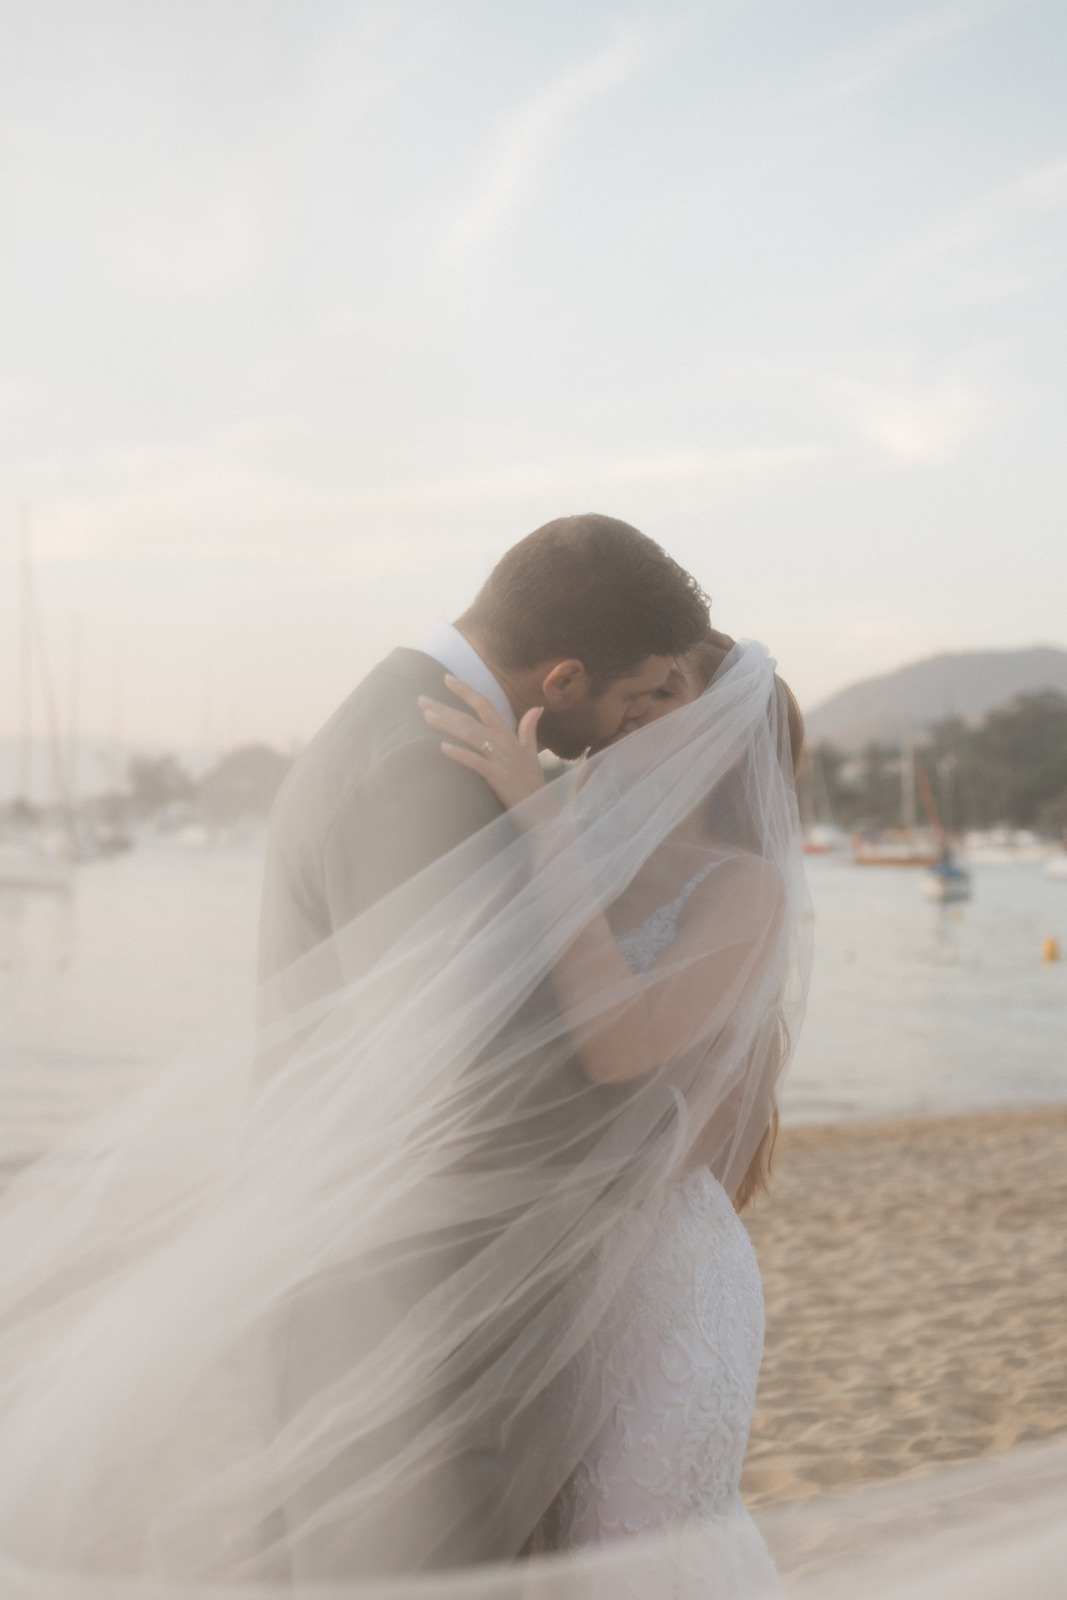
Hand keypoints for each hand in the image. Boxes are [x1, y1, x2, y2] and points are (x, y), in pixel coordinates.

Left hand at [418, 676, 549, 813]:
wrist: (541, 808)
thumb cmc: (532, 781)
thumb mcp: (531, 751)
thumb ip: (529, 728)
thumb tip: (537, 708)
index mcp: (508, 734)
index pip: (485, 705)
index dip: (466, 691)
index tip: (446, 678)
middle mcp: (503, 742)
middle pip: (470, 718)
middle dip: (445, 707)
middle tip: (421, 700)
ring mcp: (500, 759)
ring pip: (470, 735)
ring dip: (448, 725)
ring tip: (427, 716)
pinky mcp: (497, 776)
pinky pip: (475, 762)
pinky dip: (459, 754)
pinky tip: (442, 748)